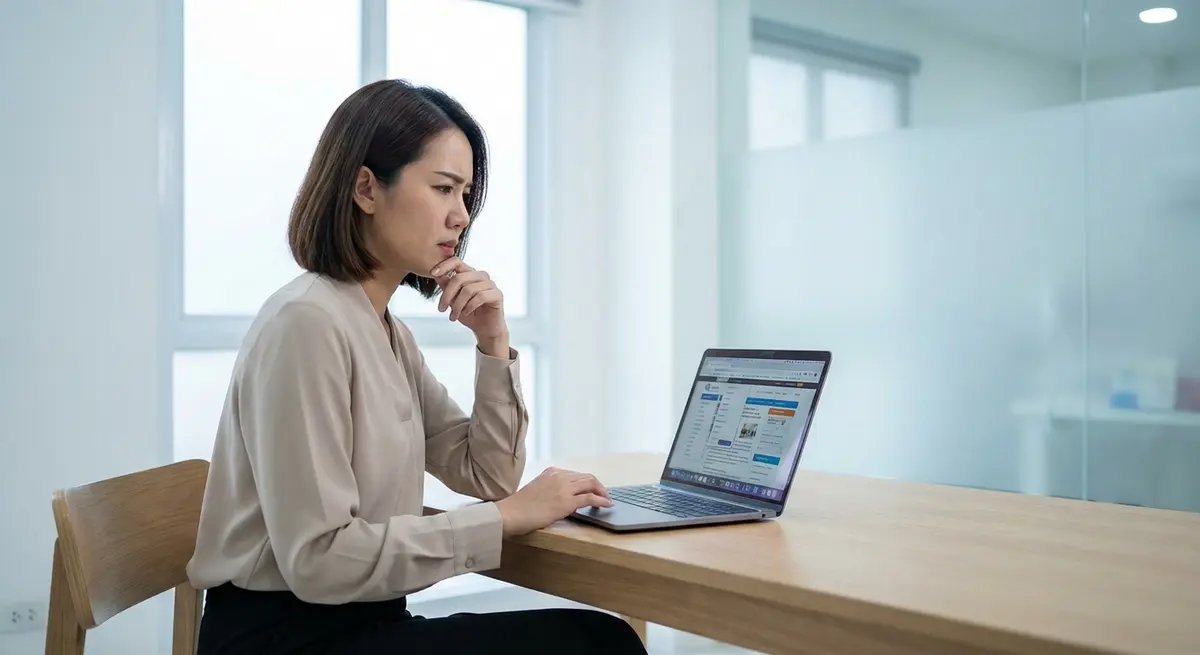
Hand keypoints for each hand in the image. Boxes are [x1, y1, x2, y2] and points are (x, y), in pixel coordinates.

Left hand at [430, 257, 507, 345]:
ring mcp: (490, 284)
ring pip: (468, 289)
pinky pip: (480, 296)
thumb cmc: (469, 314)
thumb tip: (435, 274)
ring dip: (457, 305)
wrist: (485, 330)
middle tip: (441, 309)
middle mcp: (480, 276)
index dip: (444, 265)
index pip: (456, 261)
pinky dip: (469, 306)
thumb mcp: (452, 300)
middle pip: (459, 277)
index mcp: (470, 274)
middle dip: (447, 295)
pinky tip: (466, 313)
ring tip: (453, 316)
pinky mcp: (497, 294)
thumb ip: (446, 286)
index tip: (432, 274)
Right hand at [494, 467, 612, 536]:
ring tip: (607, 500)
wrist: (512, 513)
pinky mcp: (567, 501)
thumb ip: (550, 489)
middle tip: (603, 494)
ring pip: (591, 484)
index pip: (575, 474)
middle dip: (598, 485)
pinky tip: (607, 505)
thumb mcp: (536, 489)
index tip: (591, 489)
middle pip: (586, 477)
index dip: (586, 482)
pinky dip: (602, 500)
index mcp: (551, 472)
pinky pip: (590, 498)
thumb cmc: (519, 506)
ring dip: (602, 492)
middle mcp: (559, 476)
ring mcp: (564, 488)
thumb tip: (562, 498)